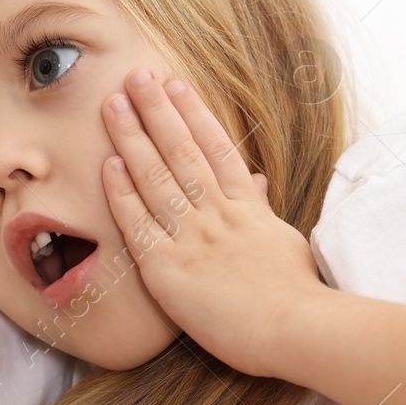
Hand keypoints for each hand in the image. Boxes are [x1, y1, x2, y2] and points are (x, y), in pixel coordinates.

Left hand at [102, 68, 324, 378]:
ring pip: (156, 177)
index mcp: (248, 207)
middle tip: (135, 76)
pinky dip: (123, 193)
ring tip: (113, 104)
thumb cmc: (297, 294)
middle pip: (181, 151)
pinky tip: (108, 164)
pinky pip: (139, 224)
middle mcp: (217, 214)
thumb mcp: (284, 242)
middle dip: (156, 110)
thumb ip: (263, 211)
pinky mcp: (169, 269)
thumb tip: (257, 182)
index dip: (193, 113)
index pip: (216, 148)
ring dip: (132, 138)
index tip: (175, 85)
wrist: (296, 328)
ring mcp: (192, 238)